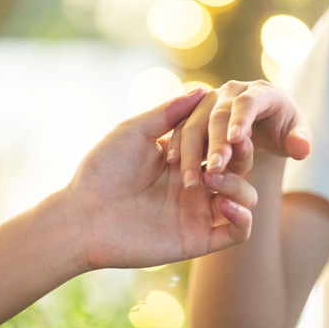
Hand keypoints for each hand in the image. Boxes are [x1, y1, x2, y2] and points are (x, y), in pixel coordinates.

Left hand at [63, 88, 256, 270]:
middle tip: (228, 150)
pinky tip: (224, 205)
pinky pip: (238, 232)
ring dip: (239, 185)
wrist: (82, 216)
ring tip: (211, 178)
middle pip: (239, 168)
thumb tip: (203, 89)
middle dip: (240, 156)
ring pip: (245, 198)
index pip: (220, 143)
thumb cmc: (102, 170)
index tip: (230, 125)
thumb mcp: (135, 132)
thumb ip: (169, 112)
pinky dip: (243, 217)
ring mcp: (198, 212)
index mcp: (182, 158)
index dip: (230, 134)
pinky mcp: (198, 238)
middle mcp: (195, 184)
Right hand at [169, 80, 311, 187]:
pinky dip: (177, 145)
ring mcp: (210, 100)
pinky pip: (181, 127)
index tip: (236, 141)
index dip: (241, 119)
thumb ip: (300, 141)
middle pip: (219, 115)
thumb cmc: (281, 127)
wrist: (262, 120)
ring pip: (195, 122)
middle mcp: (232, 91)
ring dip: (192, 151)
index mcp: (261, 92)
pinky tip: (174, 164)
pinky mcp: (194, 112)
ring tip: (193, 179)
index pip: (249, 103)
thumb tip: (301, 148)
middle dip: (216, 143)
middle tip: (215, 169)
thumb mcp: (295, 133)